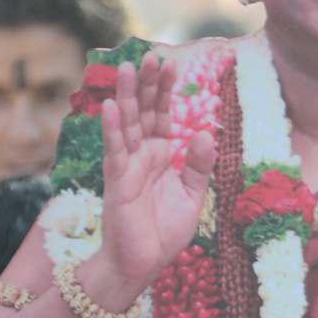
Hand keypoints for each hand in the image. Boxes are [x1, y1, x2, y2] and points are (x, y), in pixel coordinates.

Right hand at [82, 56, 204, 307]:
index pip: (163, 116)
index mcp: (161, 156)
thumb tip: (207, 133)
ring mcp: (127, 165)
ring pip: (127, 124)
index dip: (166, 91)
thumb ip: (199, 165)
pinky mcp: (117, 181)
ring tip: (128, 68)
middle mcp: (142, 155)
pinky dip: (112, 128)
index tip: (172, 64)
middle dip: (148, 85)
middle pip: (144, 112)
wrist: (143, 263)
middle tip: (152, 55)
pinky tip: (110, 106)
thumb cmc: (164, 232)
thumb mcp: (192, 195)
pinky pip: (114, 150)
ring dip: (127, 96)